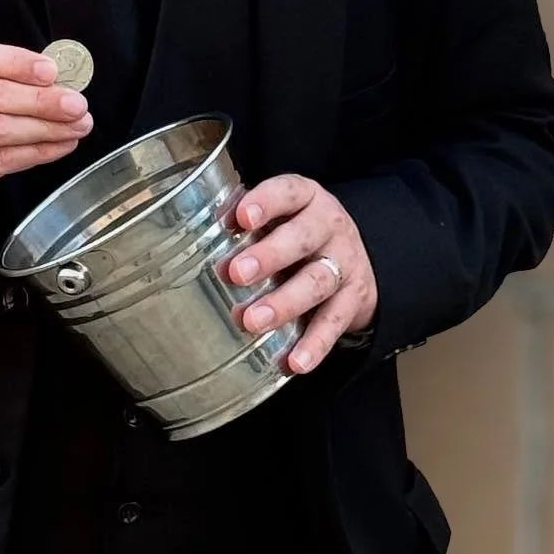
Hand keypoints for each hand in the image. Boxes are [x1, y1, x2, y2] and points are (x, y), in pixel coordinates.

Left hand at [228, 174, 377, 373]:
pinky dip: (314, 344)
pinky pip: (334, 323)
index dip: (266, 202)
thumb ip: (246, 223)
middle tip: (236, 273)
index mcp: (306, 198)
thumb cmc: (298, 230)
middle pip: (302, 239)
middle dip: (268, 256)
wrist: (355, 255)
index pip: (288, 192)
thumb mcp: (280, 215)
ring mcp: (345, 263)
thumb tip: (199, 236)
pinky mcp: (354, 300)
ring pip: (317, 282)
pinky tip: (294, 361)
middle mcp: (329, 227)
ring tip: (253, 321)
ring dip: (284, 303)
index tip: (242, 217)